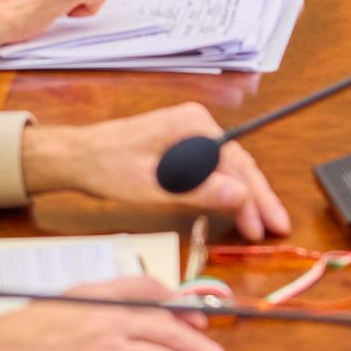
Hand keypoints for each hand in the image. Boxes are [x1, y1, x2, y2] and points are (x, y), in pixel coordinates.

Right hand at [0, 276, 233, 350]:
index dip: (174, 301)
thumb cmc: (10, 343)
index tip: (193, 316)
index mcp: (91, 291)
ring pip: (169, 338)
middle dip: (197, 333)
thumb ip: (83, 318)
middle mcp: (105, 304)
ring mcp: (108, 329)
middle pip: (165, 315)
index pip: (144, 286)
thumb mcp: (52, 315)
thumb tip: (104, 335)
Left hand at [20, 103, 292, 240]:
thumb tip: (240, 195)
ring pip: (228, 168)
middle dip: (258, 197)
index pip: (236, 163)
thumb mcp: (152, 185)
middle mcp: (197, 124)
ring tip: (261, 223)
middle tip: (277, 226)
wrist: (74, 156)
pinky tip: (235, 209)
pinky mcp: (181, 147)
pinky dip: (224, 190)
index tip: (266, 224)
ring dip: (244, 196)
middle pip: (238, 164)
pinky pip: (212, 169)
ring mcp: (190, 135)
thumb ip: (198, 190)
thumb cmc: (106, 166)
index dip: (255, 197)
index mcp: (194, 124)